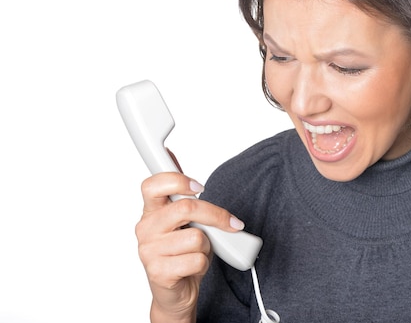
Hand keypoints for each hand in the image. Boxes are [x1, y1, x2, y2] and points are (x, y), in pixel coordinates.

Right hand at [135, 170, 244, 322]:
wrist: (176, 292)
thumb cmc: (181, 252)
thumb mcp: (182, 219)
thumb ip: (179, 192)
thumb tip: (169, 153)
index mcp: (150, 211)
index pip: (152, 185)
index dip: (177, 180)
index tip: (199, 186)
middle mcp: (145, 229)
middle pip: (186, 208)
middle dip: (215, 215)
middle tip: (230, 222)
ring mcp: (149, 251)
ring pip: (196, 236)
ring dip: (207, 245)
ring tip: (198, 251)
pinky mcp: (159, 272)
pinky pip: (197, 259)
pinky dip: (204, 263)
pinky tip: (194, 266)